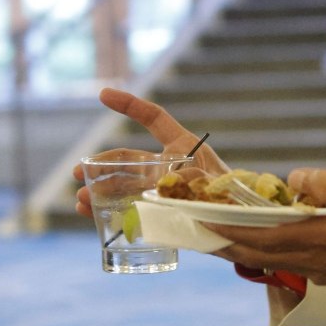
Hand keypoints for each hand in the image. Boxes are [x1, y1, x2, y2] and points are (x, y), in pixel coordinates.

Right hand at [74, 86, 228, 217]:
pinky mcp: (160, 214)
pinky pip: (130, 211)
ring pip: (124, 186)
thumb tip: (170, 183)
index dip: (130, 105)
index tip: (103, 95)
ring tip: (82, 201)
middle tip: (78, 172)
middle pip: (129, 159)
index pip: (154, 119)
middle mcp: (168, 166)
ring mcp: (162, 191)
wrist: (247, 230)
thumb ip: (197, 180)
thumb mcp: (219, 181)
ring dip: (100, 191)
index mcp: (184, 147)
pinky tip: (91, 217)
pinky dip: (109, 213)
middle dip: (102, 163)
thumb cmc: (236, 198)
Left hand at [209, 168, 325, 286]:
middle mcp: (315, 260)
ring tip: (214, 232)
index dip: (231, 231)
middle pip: (257, 256)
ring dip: (239, 249)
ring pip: (268, 261)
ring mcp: (320, 270)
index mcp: (323, 239)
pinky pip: (285, 262)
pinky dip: (262, 250)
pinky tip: (256, 236)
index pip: (265, 237)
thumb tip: (295, 178)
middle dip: (224, 243)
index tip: (203, 221)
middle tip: (194, 229)